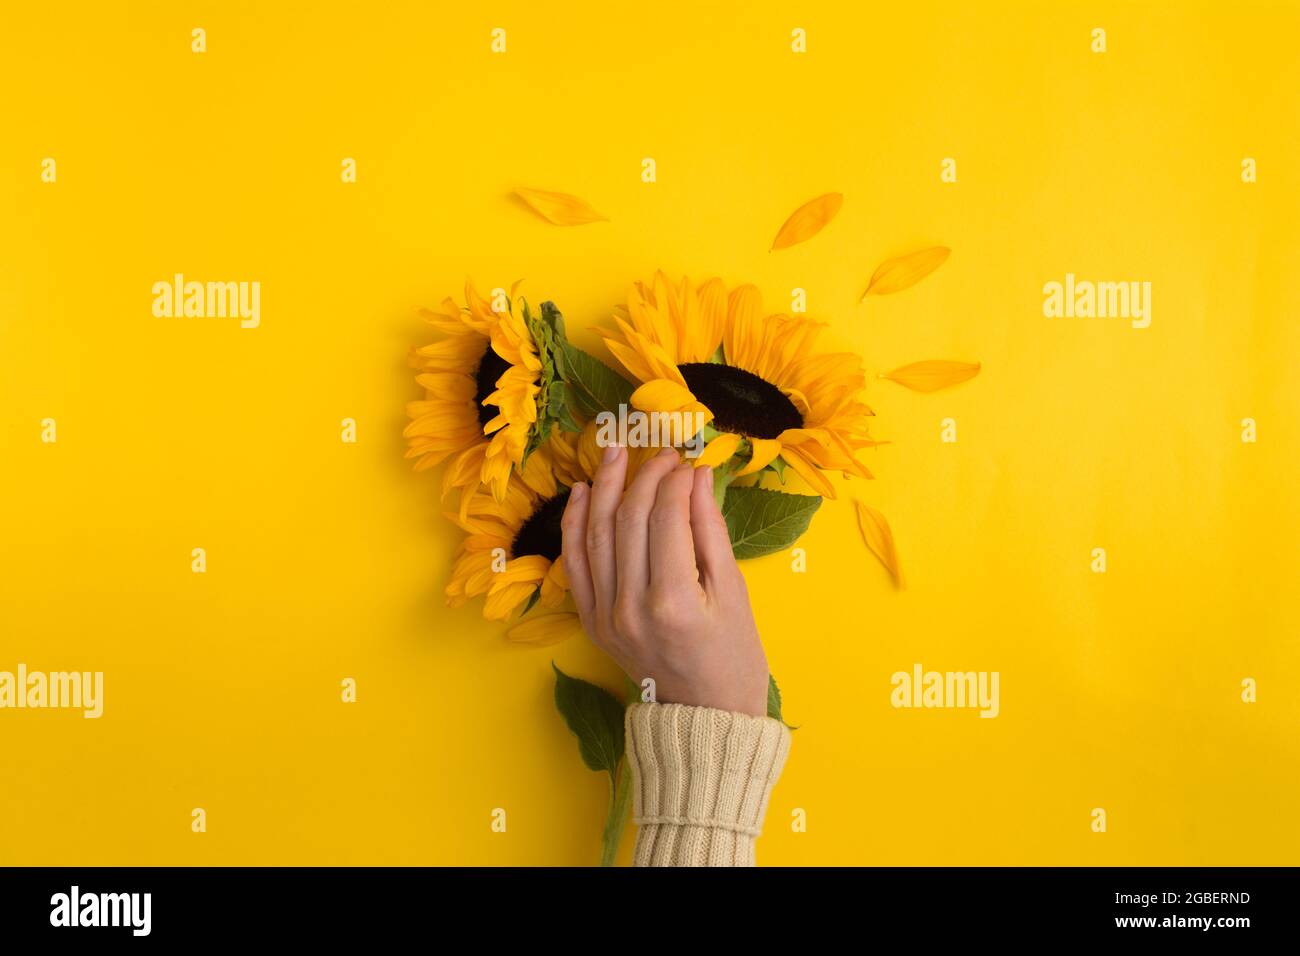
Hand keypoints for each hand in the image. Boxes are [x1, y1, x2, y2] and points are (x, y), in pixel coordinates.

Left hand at [560, 445, 769, 716]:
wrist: (706, 716)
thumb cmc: (733, 656)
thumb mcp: (734, 591)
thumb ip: (710, 530)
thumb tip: (697, 474)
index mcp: (673, 600)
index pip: (666, 518)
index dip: (674, 481)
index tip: (687, 461)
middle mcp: (630, 607)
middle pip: (629, 521)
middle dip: (644, 477)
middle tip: (661, 453)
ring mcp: (605, 616)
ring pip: (596, 535)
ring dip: (605, 489)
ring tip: (615, 453)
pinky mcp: (592, 622)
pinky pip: (576, 564)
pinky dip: (576, 525)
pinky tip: (585, 493)